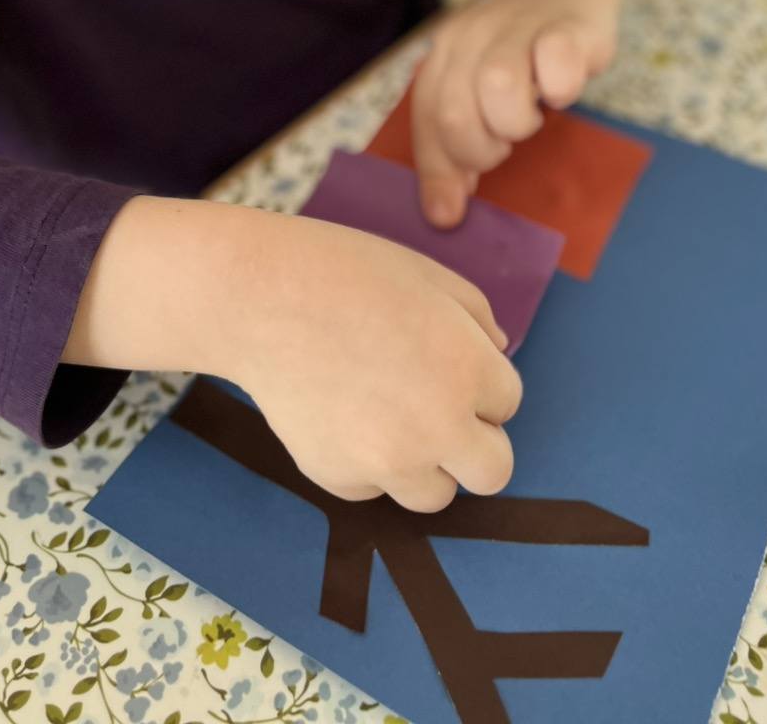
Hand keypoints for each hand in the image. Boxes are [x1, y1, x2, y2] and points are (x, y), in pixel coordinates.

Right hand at [231, 214, 521, 511]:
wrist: (259, 296)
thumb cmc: (345, 271)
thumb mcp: (428, 275)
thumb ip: (476, 317)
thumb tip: (498, 352)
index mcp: (467, 370)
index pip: (508, 402)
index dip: (480, 379)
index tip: (447, 361)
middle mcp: (437, 427)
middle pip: (493, 472)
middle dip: (475, 441)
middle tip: (439, 408)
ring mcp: (387, 461)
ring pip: (435, 494)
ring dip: (426, 462)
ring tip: (389, 416)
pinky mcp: (339, 478)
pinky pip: (373, 488)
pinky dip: (367, 463)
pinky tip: (342, 414)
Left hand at [412, 0, 618, 227]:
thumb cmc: (519, 56)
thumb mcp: (478, 92)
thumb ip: (457, 144)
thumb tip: (444, 213)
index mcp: (443, 56)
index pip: (426, 119)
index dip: (437, 170)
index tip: (451, 212)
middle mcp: (470, 36)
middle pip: (454, 110)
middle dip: (480, 149)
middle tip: (504, 142)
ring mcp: (516, 26)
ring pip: (497, 84)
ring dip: (516, 121)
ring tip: (530, 116)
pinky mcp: (566, 25)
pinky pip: (557, 61)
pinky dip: (560, 88)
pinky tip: (560, 90)